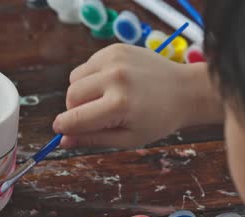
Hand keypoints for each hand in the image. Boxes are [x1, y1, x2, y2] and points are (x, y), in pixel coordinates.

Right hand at [53, 44, 222, 148]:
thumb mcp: (128, 138)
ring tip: (103, 99)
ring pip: (75, 79)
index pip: (75, 118)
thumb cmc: (158, 120)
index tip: (59, 130)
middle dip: (75, 110)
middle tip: (93, 116)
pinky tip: (111, 84)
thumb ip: (93, 139)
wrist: (184, 91)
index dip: (63, 127)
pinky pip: (87, 66)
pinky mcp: (115, 48)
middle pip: (71, 96)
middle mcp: (115, 78)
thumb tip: (63, 140)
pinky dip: (92, 77)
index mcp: (119, 105)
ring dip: (81, 92)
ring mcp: (115, 59)